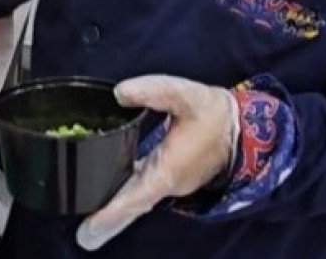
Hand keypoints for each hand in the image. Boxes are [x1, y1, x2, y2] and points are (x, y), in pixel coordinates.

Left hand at [76, 75, 238, 250]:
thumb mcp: (185, 94)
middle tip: (84, 236)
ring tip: (88, 224)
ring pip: (137, 200)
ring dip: (115, 210)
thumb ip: (153, 90)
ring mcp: (170, 183)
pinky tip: (108, 194)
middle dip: (108, 220)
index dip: (113, 212)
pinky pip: (143, 192)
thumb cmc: (215, 113)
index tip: (91, 227)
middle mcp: (168, 183)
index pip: (137, 196)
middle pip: (133, 206)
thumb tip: (120, 93)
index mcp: (170, 169)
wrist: (241, 127)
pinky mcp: (170, 178)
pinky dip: (126, 197)